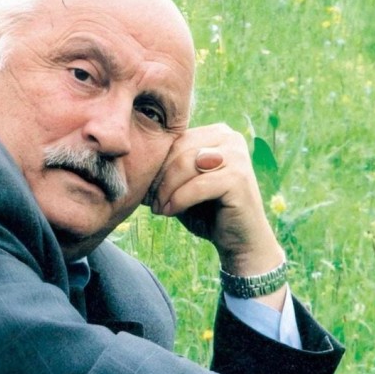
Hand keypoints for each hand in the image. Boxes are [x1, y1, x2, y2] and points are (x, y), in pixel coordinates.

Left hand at [146, 123, 284, 276]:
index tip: (146, 189)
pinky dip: (179, 200)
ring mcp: (238, 157)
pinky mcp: (238, 179)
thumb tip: (134, 156)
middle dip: (159, 177)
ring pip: (185, 165)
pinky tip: (170, 212)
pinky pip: (197, 186)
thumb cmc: (208, 211)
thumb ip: (168, 168)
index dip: (156, 164)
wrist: (240, 240)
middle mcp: (230, 138)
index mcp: (217, 133)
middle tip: (151, 201)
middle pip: (179, 150)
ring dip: (166, 190)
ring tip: (159, 208)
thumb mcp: (183, 184)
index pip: (176, 139)